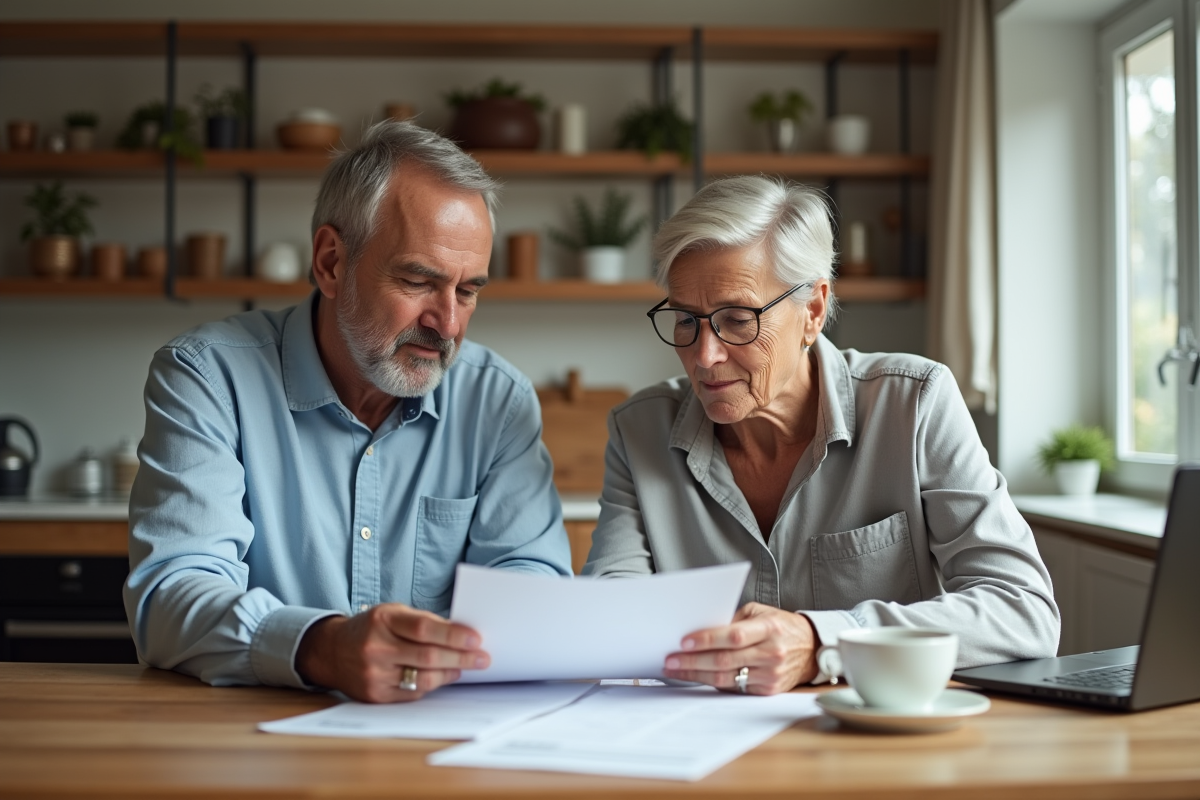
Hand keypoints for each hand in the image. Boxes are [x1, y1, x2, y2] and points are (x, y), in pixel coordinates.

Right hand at [294, 603, 488, 702]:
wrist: (332, 651)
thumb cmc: (371, 628)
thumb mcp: (393, 614)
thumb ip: (424, 622)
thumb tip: (462, 633)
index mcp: (383, 621)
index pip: (424, 629)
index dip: (453, 635)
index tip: (476, 639)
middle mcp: (376, 648)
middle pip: (428, 656)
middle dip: (461, 658)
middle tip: (482, 658)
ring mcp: (374, 674)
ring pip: (423, 679)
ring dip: (450, 673)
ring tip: (464, 667)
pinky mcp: (375, 696)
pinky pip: (413, 693)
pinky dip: (432, 685)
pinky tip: (443, 677)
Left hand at [662, 603, 819, 694]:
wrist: (811, 648)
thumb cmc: (780, 626)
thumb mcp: (760, 613)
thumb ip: (733, 621)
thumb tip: (701, 630)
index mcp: (769, 628)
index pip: (734, 635)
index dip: (707, 639)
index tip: (684, 641)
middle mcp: (772, 653)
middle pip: (725, 660)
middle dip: (693, 660)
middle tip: (670, 660)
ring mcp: (771, 674)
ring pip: (726, 678)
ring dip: (697, 674)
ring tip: (676, 669)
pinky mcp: (768, 690)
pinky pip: (734, 688)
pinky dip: (712, 683)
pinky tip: (697, 677)